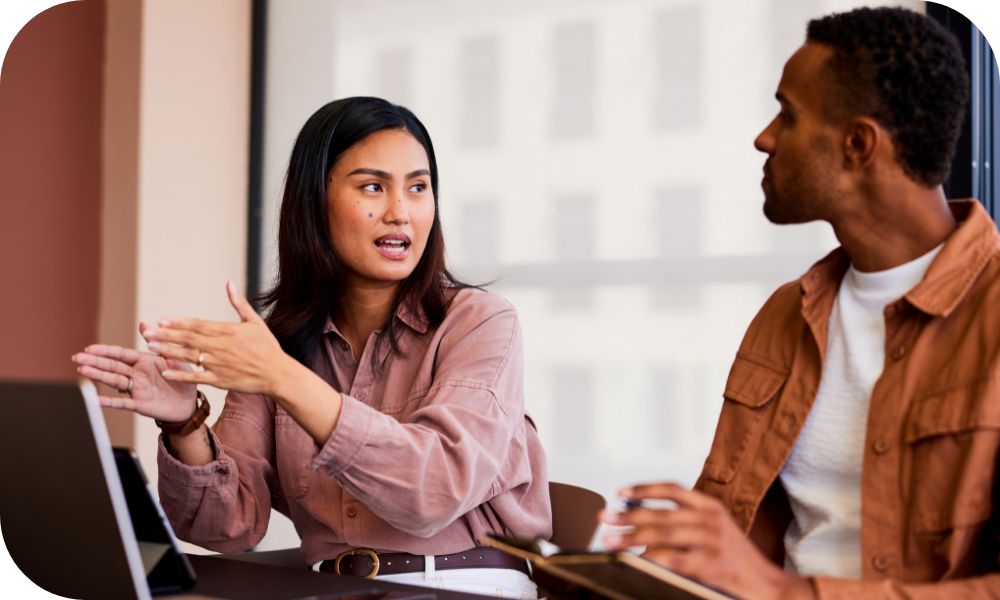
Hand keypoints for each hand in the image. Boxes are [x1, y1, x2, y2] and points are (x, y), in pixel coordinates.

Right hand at [72, 326, 197, 422]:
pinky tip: (95, 399)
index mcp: (145, 361)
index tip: (89, 348)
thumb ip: (159, 342)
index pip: (121, 354)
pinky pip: (122, 403)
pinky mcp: (139, 404)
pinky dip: (109, 402)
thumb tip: (143, 324)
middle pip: (112, 366)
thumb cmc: (183, 377)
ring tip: (82, 371)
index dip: (106, 351)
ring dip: (98, 376)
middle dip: (94, 361)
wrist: (191, 402)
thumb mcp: (174, 357)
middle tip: (77, 358)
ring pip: (114, 381)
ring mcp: (136, 389)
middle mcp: (137, 374)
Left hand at [142, 281, 291, 395]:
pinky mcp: (220, 380)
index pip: (197, 324)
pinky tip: (166, 372)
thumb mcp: (255, 322)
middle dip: (167, 335)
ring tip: (152, 347)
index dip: (178, 323)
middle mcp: (220, 346)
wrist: (278, 373)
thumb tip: (229, 283)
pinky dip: (181, 375)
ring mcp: (219, 364)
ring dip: (168, 351)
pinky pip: (196, 377)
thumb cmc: (268, 347)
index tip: (162, 321)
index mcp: (228, 331)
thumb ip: (239, 303)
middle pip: (188, 339)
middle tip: (148, 333)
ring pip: (188, 356)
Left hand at [602, 482, 813, 599]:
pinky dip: (653, 559)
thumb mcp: (715, 529)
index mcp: (711, 506)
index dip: (644, 489)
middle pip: (662, 513)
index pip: (672, 489)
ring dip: (633, 538)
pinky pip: (675, 560)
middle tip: (604, 518)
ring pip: (664, 535)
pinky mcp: (712, 564)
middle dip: (628, 516)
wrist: (766, 583)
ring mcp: (712, 541)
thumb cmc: (734, 557)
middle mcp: (711, 519)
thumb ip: (686, 521)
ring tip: (611, 541)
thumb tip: (641, 520)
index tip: (620, 493)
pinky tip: (636, 561)